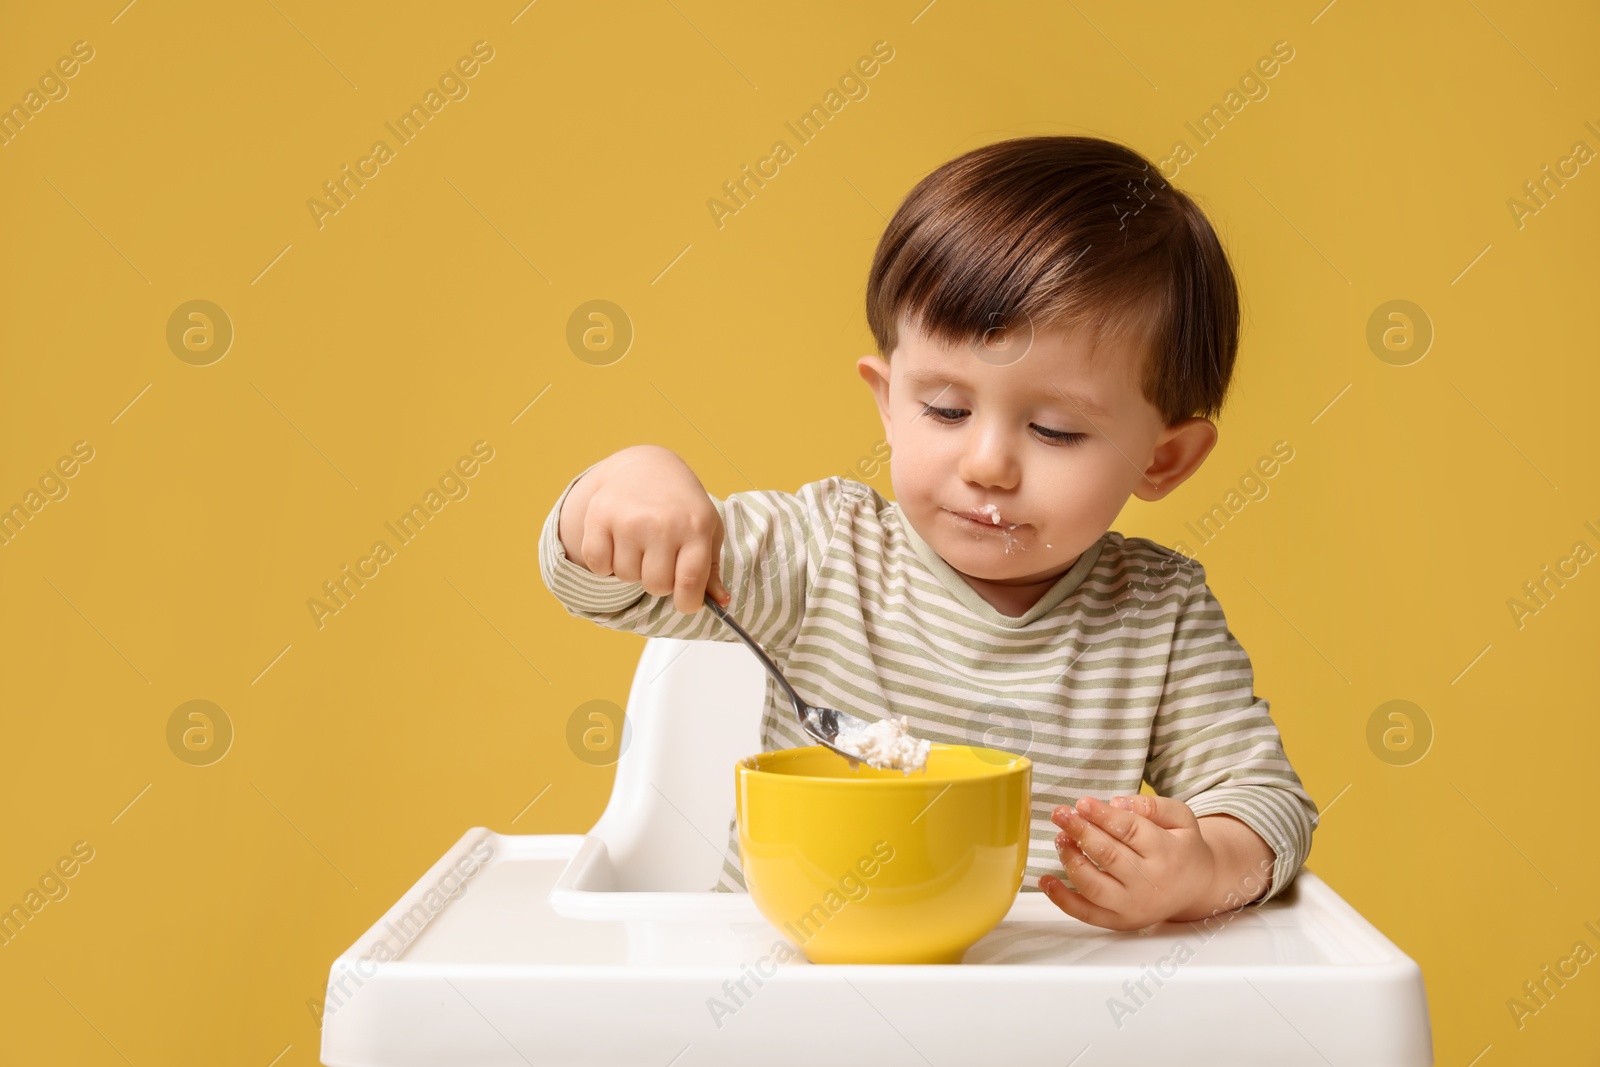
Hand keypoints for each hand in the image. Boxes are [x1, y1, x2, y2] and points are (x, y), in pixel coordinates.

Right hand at [560, 445, 731, 613]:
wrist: (648, 467)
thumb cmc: (683, 506)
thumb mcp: (707, 530)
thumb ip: (711, 570)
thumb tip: (720, 602)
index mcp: (696, 528)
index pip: (690, 582)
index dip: (687, 602)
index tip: (685, 602)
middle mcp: (663, 524)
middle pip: (656, 586)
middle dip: (659, 581)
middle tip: (660, 559)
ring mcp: (630, 520)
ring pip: (626, 577)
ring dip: (632, 569)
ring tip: (640, 545)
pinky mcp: (600, 516)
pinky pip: (597, 564)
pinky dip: (605, 563)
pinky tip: (617, 544)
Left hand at [1039, 793, 1216, 930]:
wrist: (1197, 887)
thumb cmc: (1182, 847)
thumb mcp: (1181, 817)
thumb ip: (1152, 806)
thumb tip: (1117, 803)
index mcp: (1167, 853)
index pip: (1130, 831)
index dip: (1102, 816)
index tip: (1082, 803)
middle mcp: (1149, 883)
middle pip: (1107, 855)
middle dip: (1079, 831)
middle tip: (1060, 814)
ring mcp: (1132, 906)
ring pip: (1093, 885)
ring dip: (1070, 859)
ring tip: (1060, 837)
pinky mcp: (1119, 921)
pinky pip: (1086, 914)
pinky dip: (1062, 899)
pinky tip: (1046, 880)